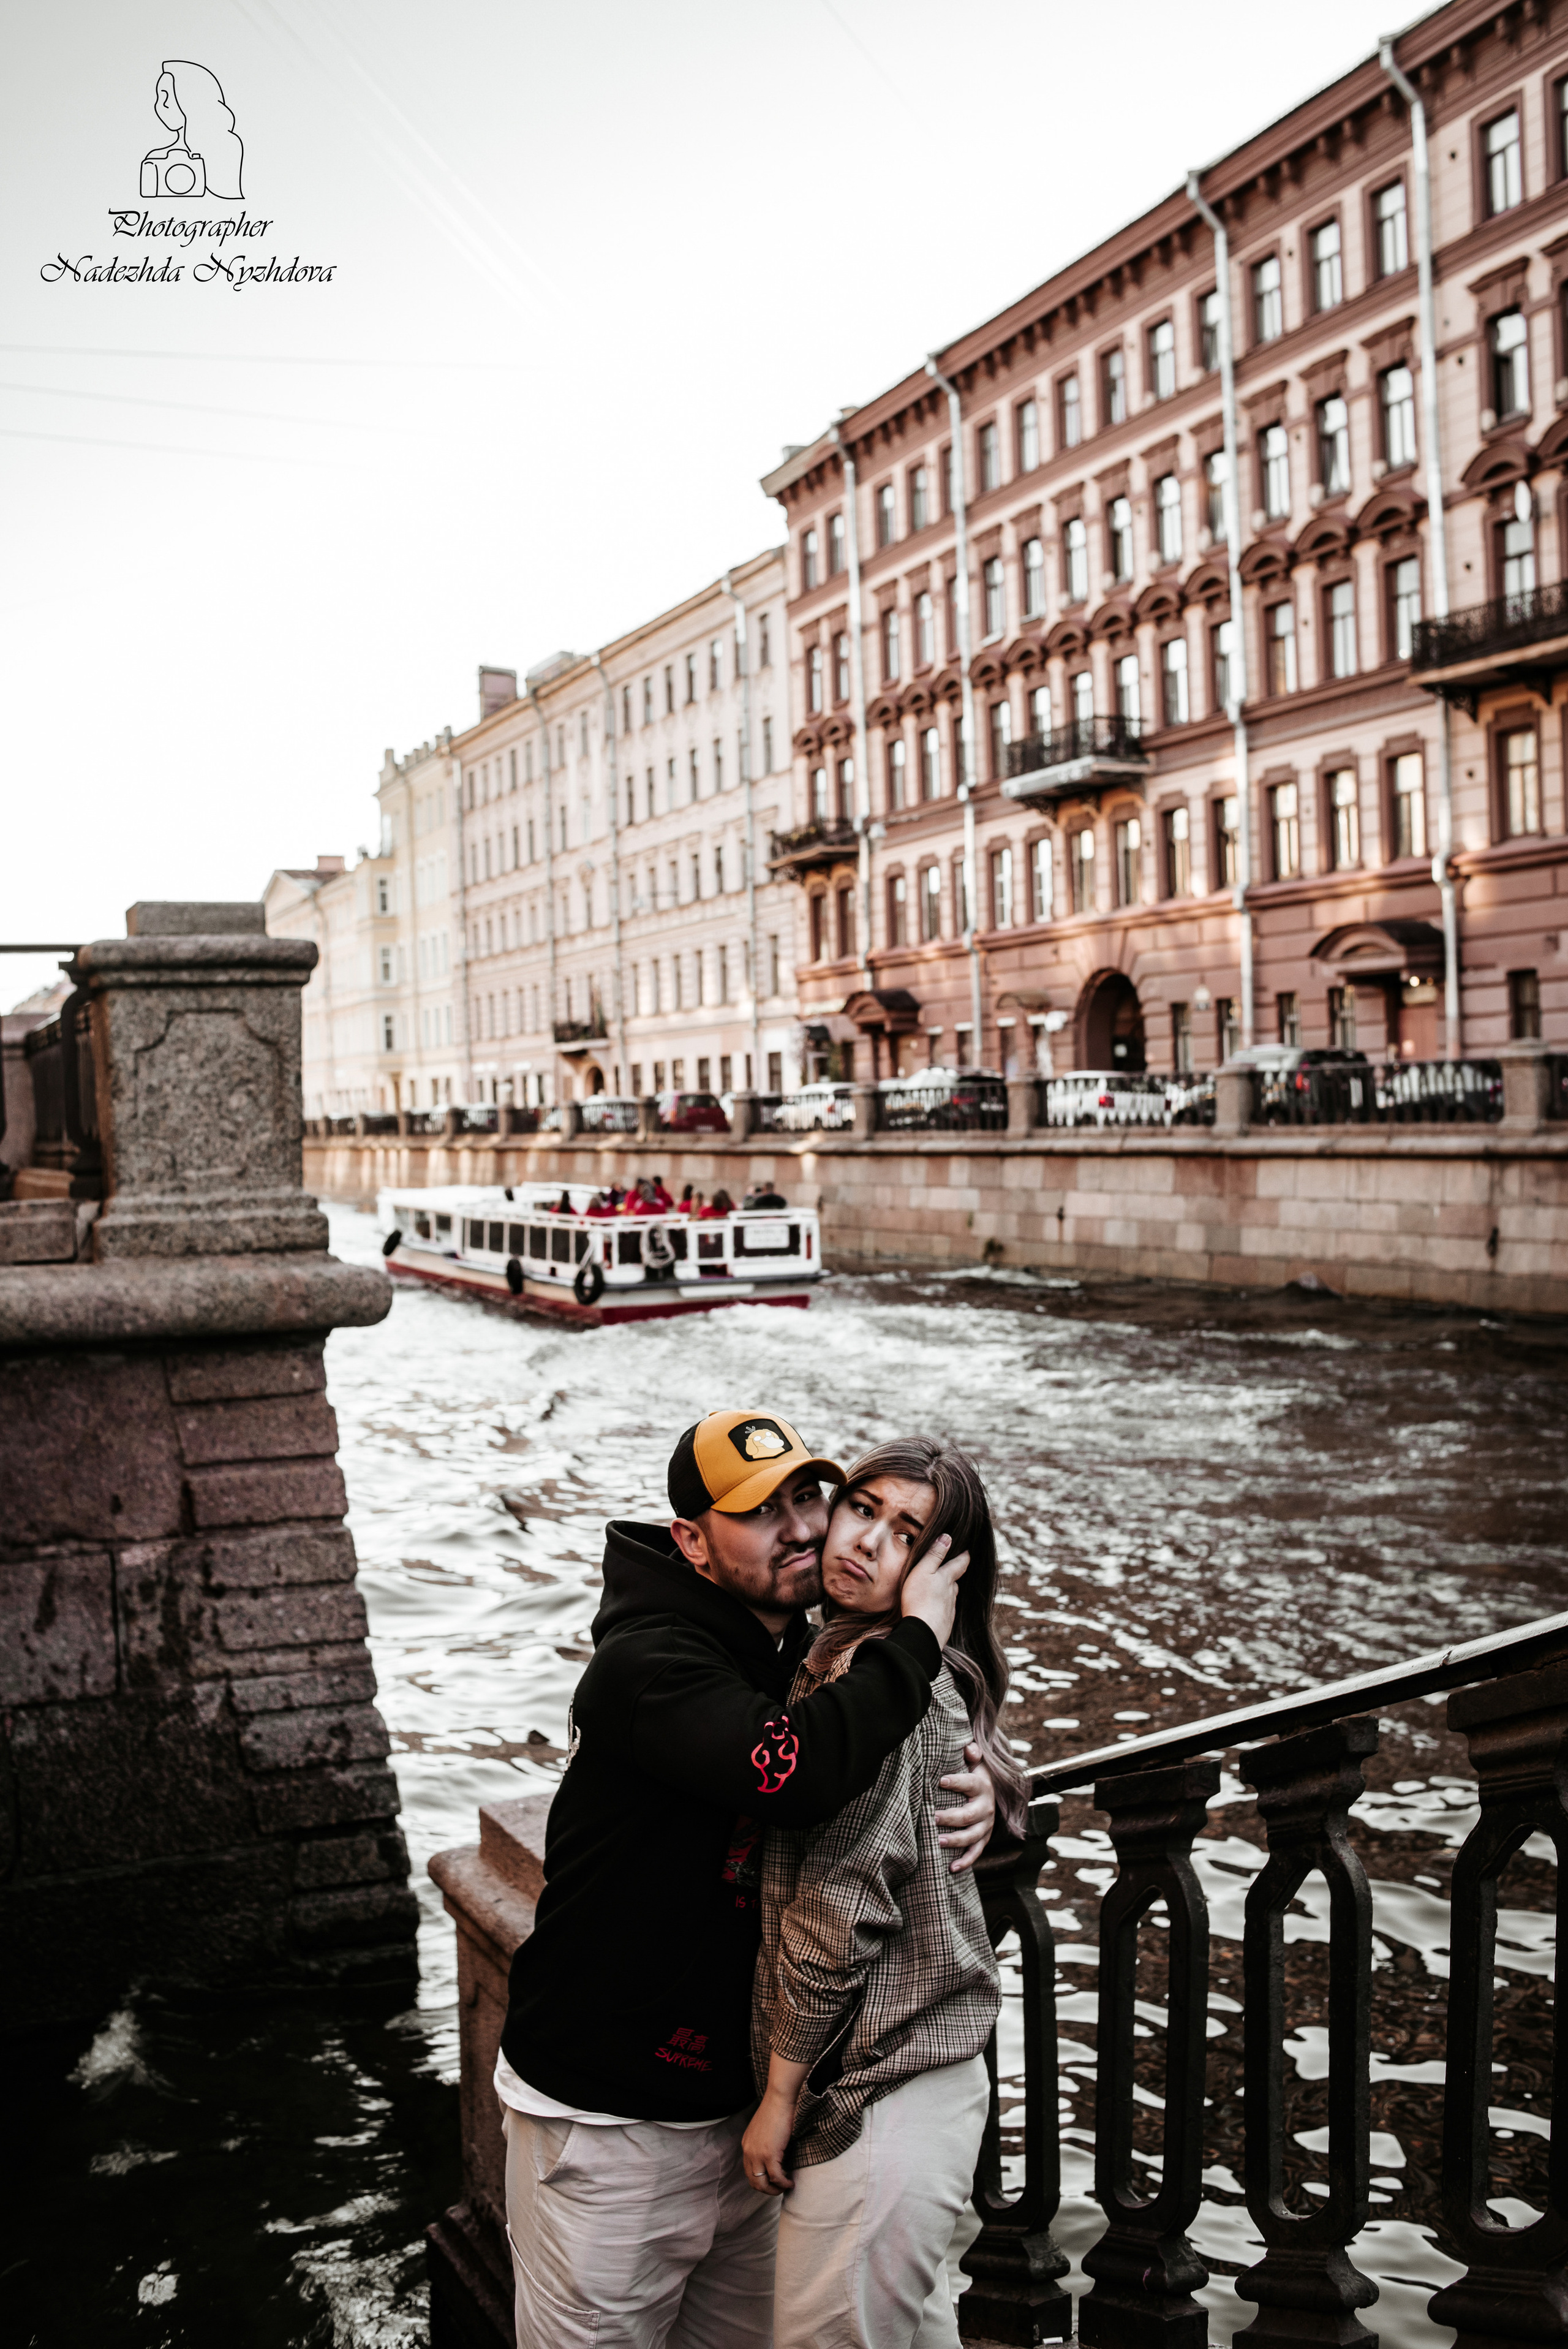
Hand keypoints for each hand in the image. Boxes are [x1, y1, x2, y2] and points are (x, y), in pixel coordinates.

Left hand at [741, 2085, 796, 2194]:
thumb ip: (764, 2144)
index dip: (762, 2180)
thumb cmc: (776, 2110)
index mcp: (746, 2145)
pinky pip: (776, 2177)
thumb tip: (776, 2157)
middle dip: (767, 2190)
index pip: (749, 2172)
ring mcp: (757, 2154)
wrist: (779, 2099)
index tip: (773, 2182)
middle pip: (754, 2181)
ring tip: (785, 2187)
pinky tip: (790, 2182)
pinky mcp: (769, 2154)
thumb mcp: (764, 2130)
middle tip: (779, 2189)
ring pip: (762, 2183)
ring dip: (775, 2190)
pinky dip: (783, 2183)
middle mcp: (748, 2151)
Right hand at [899, 1534, 968, 1647]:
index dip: (964, 1556)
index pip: (960, 1564)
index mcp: (947, 1578)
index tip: (967, 1551)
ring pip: (951, 1597)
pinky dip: (942, 1608)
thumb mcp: (923, 1571)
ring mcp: (950, 1609)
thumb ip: (934, 1554)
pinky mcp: (945, 1623)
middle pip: (955, 1581)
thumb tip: (947, 1537)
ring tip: (942, 1589)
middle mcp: (951, 1593)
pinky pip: (945, 1612)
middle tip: (953, 1568)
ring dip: (947, 1592)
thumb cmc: (919, 1599)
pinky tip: (935, 1610)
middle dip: (955, 1574)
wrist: (923, 1632)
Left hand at [938, 1739, 996, 1873]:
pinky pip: (976, 1852)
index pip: (970, 1783)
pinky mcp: (983, 1839)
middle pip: (969, 1814)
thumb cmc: (973, 1774)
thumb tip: (969, 1749)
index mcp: (982, 1786)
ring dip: (956, 1840)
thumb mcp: (976, 1761)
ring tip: (938, 1842)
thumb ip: (972, 1753)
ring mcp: (986, 1826)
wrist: (990, 1791)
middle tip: (932, 1817)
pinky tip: (952, 1868)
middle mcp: (986, 1807)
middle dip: (951, 1817)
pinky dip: (965, 1861)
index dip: (956, 1782)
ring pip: (973, 1836)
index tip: (940, 1781)